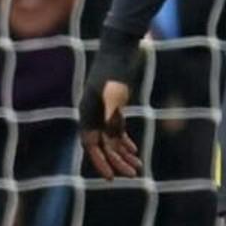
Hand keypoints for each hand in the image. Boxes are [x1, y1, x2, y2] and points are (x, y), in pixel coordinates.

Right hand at [79, 62, 141, 178]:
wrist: (120, 48)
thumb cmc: (115, 70)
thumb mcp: (115, 93)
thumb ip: (112, 114)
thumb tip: (111, 137)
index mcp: (88, 115)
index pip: (92, 146)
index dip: (101, 163)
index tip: (111, 178)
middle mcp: (93, 115)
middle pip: (103, 147)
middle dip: (117, 162)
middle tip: (132, 175)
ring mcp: (103, 111)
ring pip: (111, 140)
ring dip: (123, 154)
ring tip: (138, 168)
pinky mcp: (114, 106)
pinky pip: (117, 130)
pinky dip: (125, 141)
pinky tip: (134, 151)